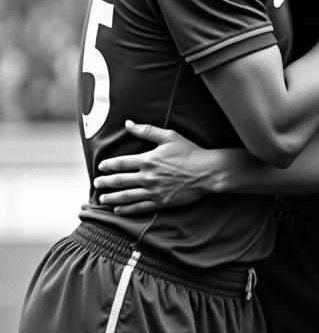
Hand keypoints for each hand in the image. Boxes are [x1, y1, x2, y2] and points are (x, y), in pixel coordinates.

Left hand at [94, 121, 214, 213]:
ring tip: (101, 198)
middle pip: (119, 181)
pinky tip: (118, 209)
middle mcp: (147, 176)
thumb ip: (147, 130)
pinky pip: (139, 207)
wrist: (207, 172)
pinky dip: (126, 209)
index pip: (121, 163)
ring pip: (125, 196)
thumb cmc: (190, 152)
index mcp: (148, 160)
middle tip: (96, 183)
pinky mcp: (161, 201)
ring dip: (111, 197)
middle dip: (104, 182)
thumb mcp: (170, 136)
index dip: (108, 165)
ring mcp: (153, 191)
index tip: (101, 166)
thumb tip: (128, 123)